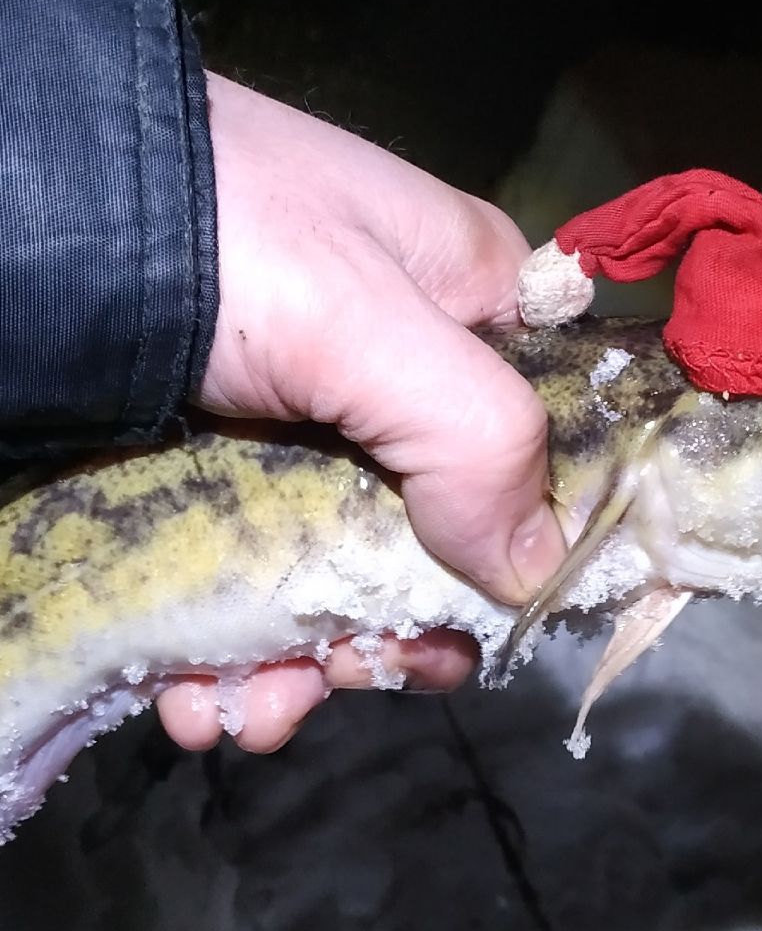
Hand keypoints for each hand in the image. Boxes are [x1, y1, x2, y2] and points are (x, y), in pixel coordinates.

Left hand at [155, 74, 563, 754]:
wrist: (26, 221)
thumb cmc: (222, 241)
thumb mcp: (366, 321)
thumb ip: (475, 440)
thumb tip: (536, 574)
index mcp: (467, 311)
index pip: (541, 446)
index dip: (523, 551)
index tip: (473, 629)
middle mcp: (394, 381)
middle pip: (435, 546)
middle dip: (391, 637)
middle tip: (353, 674)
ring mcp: (297, 440)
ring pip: (334, 587)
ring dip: (300, 674)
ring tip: (248, 709)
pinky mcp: (212, 485)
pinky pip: (246, 594)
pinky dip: (226, 662)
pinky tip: (192, 694)